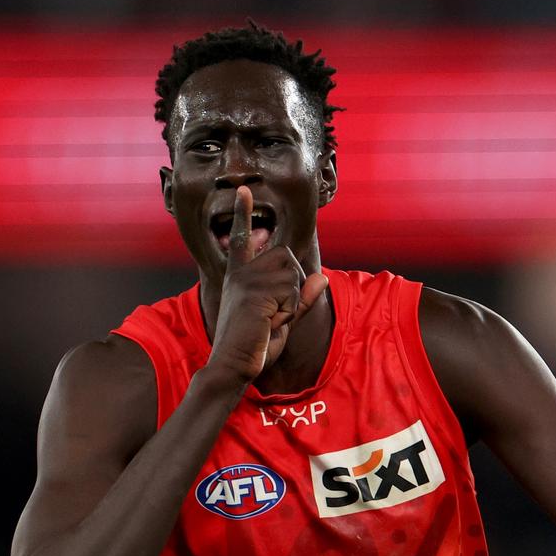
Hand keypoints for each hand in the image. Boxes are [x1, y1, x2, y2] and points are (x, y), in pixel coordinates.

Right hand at [208, 185, 327, 382]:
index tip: (244, 190)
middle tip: (276, 313)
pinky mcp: (255, 290)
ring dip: (292, 300)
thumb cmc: (255, 346)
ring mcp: (247, 279)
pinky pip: (293, 290)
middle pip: (287, 257)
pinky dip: (290, 309)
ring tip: (271, 319)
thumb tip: (322, 278)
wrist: (234, 365)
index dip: (243, 213)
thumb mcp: (284, 320)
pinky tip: (270, 322)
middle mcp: (241, 272)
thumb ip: (302, 299)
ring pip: (294, 274)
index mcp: (241, 276)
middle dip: (294, 285)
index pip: (243, 238)